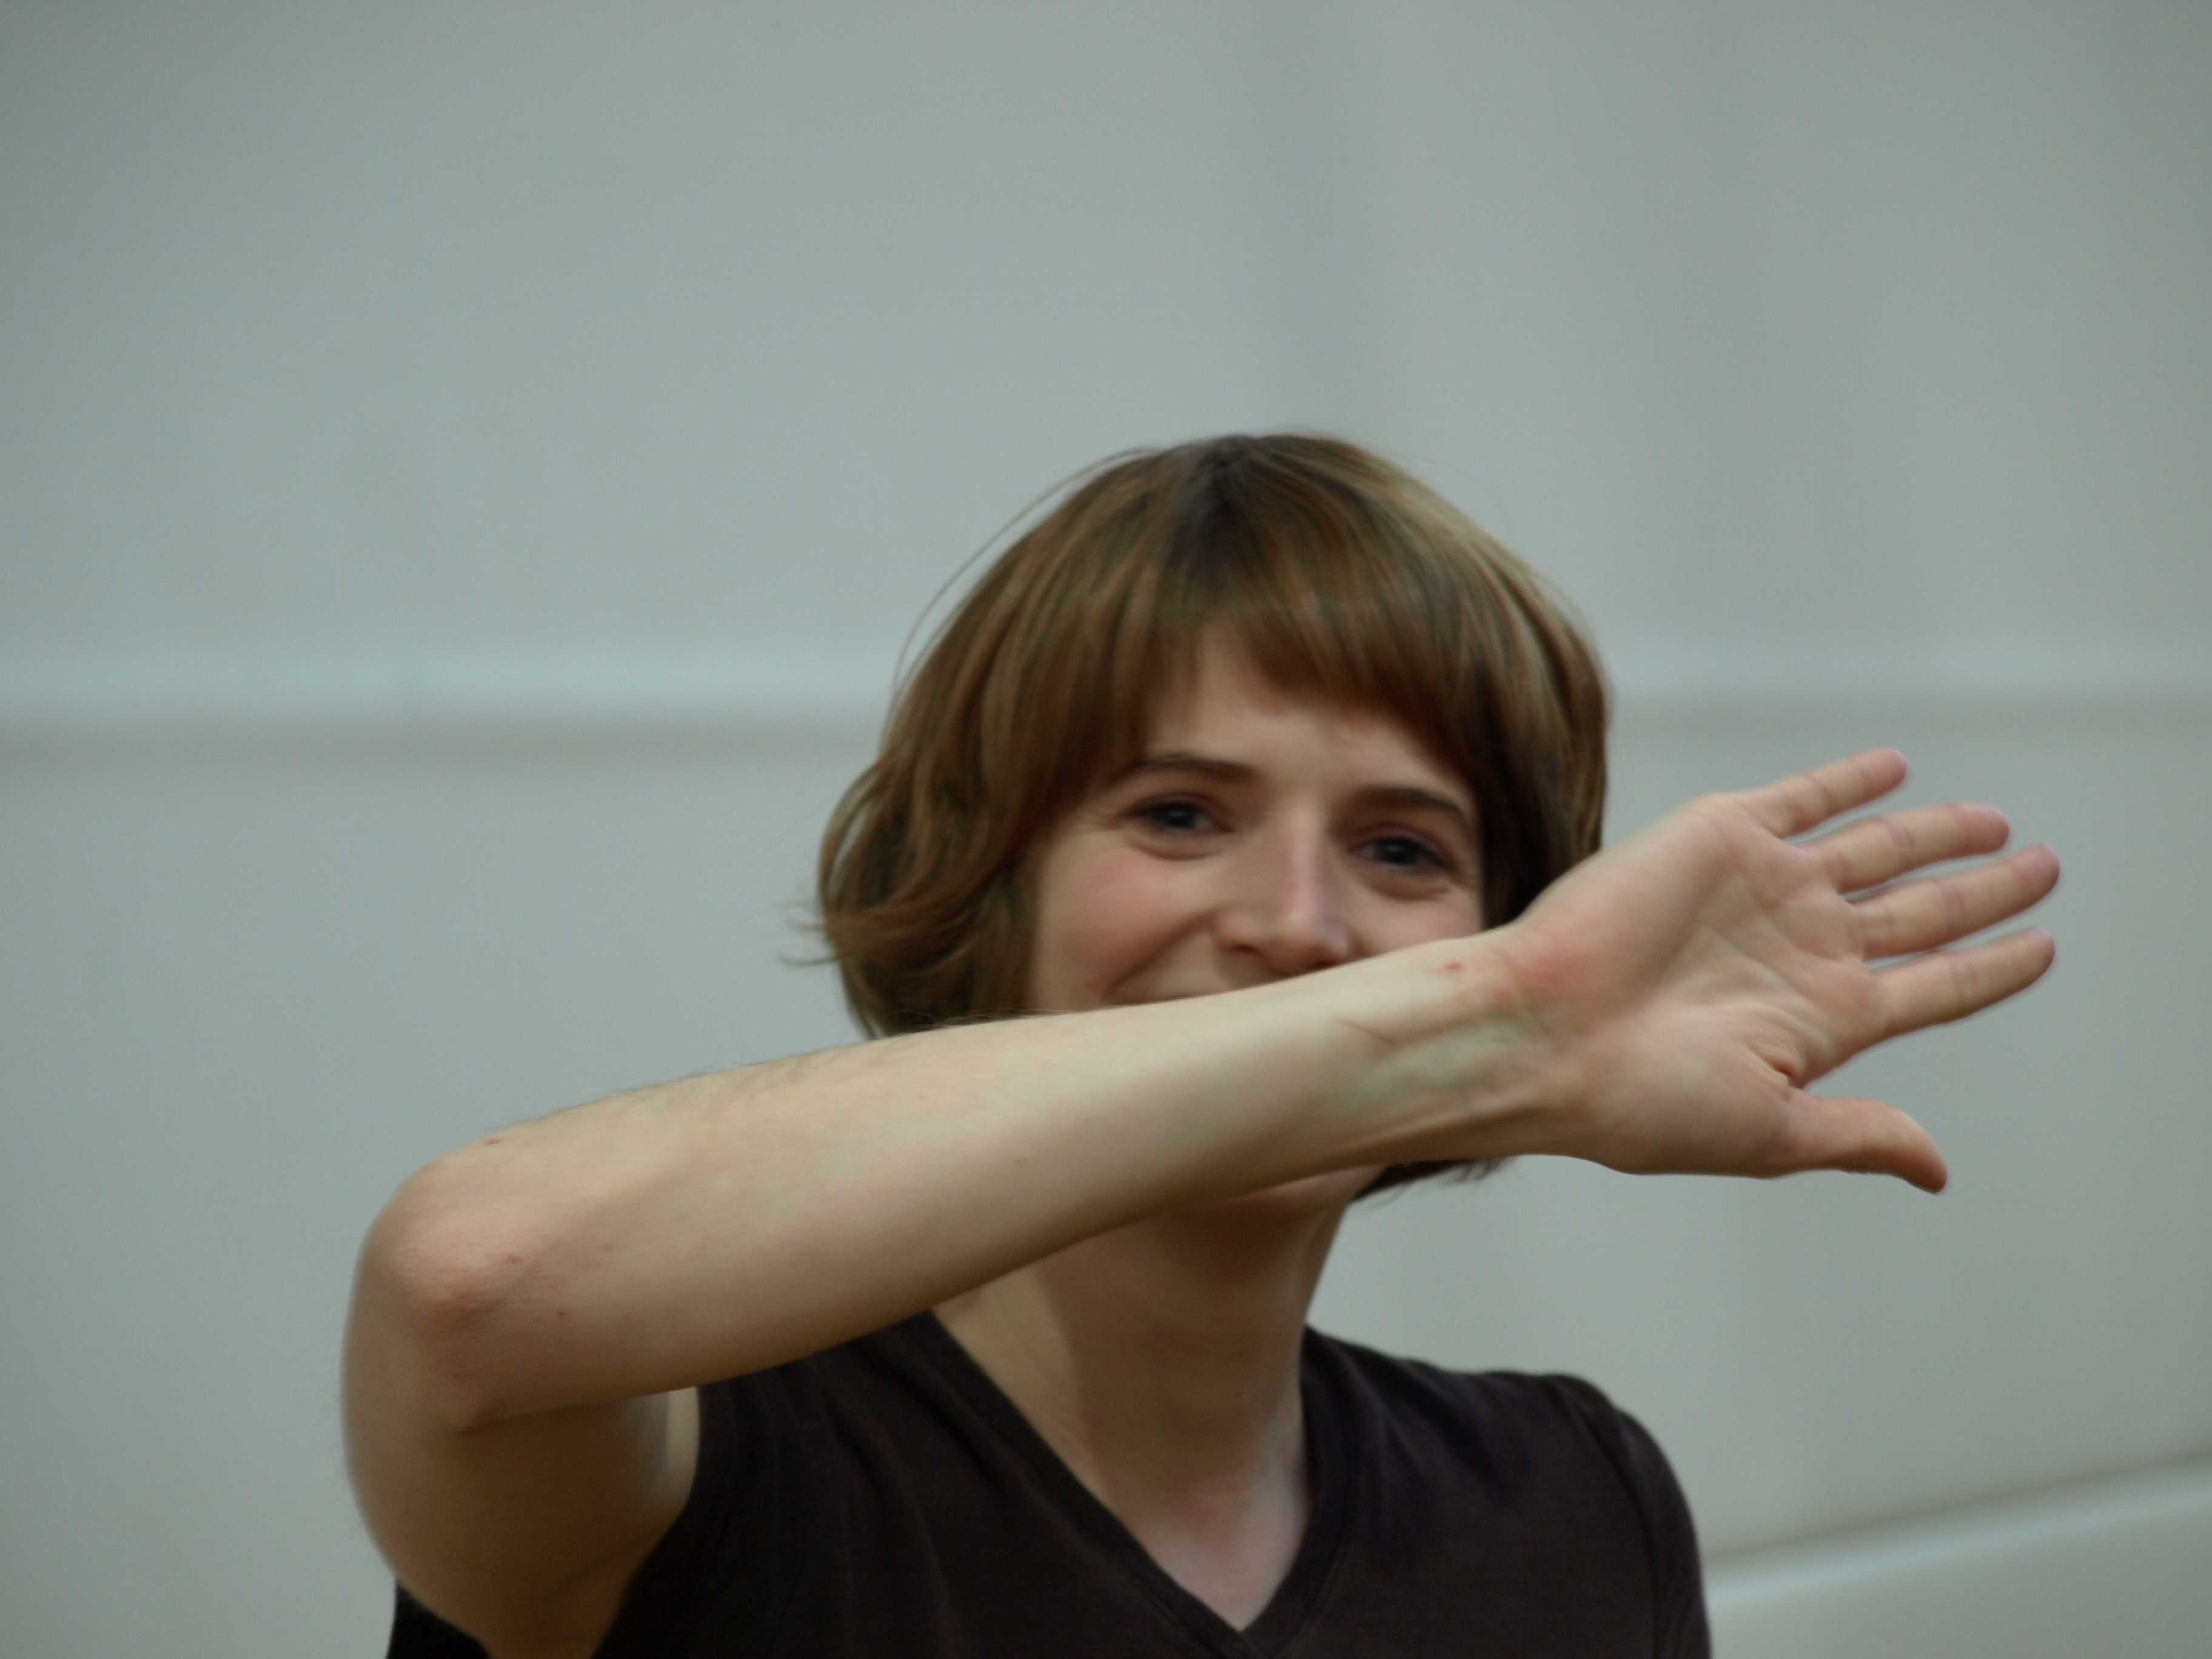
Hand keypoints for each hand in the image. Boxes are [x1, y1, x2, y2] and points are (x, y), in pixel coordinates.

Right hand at [1492, 751, 2057, 1190]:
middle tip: (2045, 867)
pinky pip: (1803, 798)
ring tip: (1994, 826)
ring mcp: (1765, 889)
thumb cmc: (1637, 1099)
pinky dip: (1851, 781)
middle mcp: (1800, 948)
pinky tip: (1894, 769)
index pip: (1936, 985)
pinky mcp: (1722, 836)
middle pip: (1923, 913)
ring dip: (1936, 833)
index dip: (1993, 965)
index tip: (2046, 947)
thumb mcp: (1770, 1131)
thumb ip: (1859, 1133)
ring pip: (1878, 851)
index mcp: (1820, 1020)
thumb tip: (1938, 1170)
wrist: (1540, 1032)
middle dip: (1986, 892)